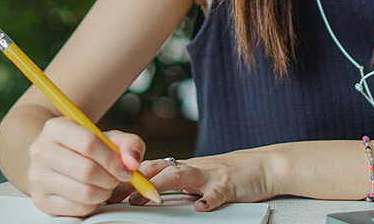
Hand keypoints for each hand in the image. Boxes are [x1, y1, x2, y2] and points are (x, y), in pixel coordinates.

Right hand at [26, 116, 145, 215]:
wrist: (56, 159)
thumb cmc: (85, 148)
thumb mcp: (108, 138)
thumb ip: (129, 144)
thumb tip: (132, 161)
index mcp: (56, 128)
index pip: (89, 143)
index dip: (113, 159)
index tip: (127, 169)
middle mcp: (41, 151)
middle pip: (86, 170)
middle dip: (110, 178)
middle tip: (116, 178)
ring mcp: (38, 177)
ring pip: (84, 192)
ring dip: (104, 192)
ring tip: (105, 185)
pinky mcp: (41, 200)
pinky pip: (78, 209)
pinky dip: (93, 204)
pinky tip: (93, 195)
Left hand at [126, 151, 278, 210]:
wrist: (265, 165)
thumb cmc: (230, 174)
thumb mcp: (200, 178)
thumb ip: (177, 184)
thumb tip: (147, 194)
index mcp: (185, 167)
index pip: (150, 168)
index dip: (128, 177)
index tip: (108, 190)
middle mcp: (194, 168)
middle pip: (158, 169)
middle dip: (134, 181)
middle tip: (115, 196)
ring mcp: (210, 175)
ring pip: (180, 175)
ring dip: (159, 187)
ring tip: (143, 200)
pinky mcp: (229, 185)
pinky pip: (217, 192)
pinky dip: (208, 200)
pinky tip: (200, 208)